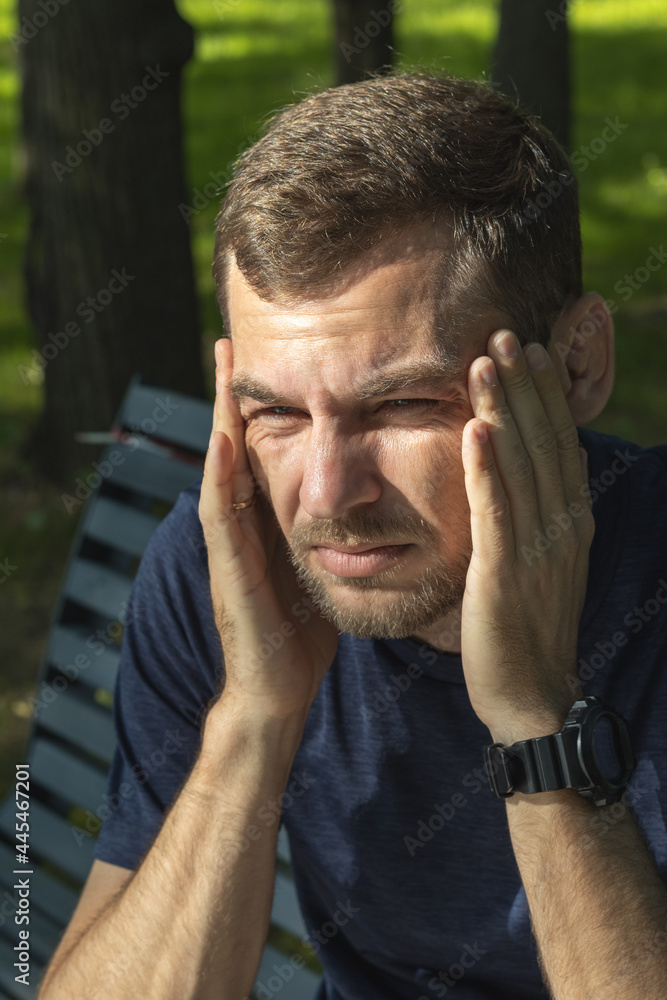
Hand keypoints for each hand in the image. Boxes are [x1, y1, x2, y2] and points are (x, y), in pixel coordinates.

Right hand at [198, 338, 338, 725]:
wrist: (278, 691)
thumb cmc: (300, 635)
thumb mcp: (317, 572)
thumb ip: (324, 537)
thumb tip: (359, 506)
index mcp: (264, 524)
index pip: (261, 453)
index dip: (262, 408)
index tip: (266, 360)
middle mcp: (241, 527)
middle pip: (232, 449)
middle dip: (229, 398)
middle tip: (228, 342)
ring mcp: (230, 548)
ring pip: (220, 471)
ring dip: (218, 421)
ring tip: (221, 372)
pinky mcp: (229, 572)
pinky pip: (222, 518)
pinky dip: (220, 477)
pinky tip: (222, 440)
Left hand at [459, 330, 593, 745]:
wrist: (532, 696)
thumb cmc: (525, 629)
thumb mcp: (538, 564)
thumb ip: (532, 518)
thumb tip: (516, 476)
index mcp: (570, 523)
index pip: (559, 446)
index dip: (546, 397)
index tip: (530, 352)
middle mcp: (562, 527)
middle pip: (544, 443)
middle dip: (525, 386)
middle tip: (507, 334)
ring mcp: (538, 550)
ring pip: (522, 466)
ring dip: (505, 409)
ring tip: (487, 361)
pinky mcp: (505, 574)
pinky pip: (496, 511)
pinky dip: (486, 468)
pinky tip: (474, 429)